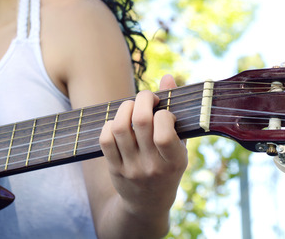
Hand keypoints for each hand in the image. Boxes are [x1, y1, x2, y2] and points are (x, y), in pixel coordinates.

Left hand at [99, 74, 187, 216]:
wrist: (147, 206)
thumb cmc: (168, 170)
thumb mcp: (179, 147)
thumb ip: (175, 112)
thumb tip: (168, 77)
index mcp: (174, 162)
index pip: (164, 132)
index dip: (163, 114)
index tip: (165, 113)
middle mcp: (152, 166)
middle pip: (141, 122)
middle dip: (143, 99)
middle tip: (147, 97)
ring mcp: (131, 168)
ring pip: (120, 127)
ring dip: (125, 108)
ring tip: (131, 107)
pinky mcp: (114, 169)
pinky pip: (105, 139)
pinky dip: (110, 124)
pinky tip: (118, 123)